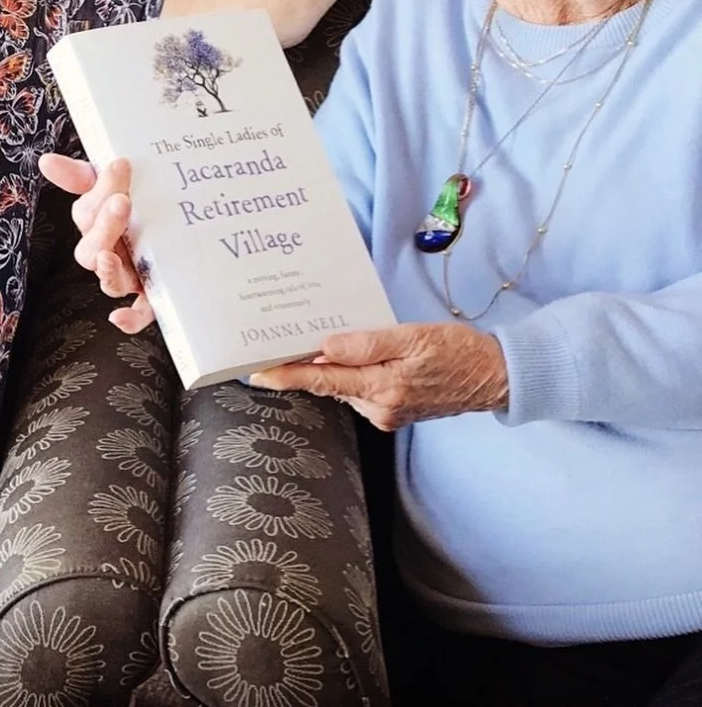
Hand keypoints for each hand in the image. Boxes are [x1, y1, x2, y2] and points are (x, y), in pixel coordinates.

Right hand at [37, 154, 155, 332]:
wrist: (183, 220)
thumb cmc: (141, 201)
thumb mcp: (113, 183)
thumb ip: (82, 174)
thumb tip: (46, 160)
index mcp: (97, 224)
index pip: (87, 212)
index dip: (100, 192)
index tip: (121, 165)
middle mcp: (108, 252)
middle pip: (92, 250)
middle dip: (104, 226)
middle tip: (122, 202)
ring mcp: (129, 275)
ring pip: (110, 281)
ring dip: (107, 272)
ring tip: (109, 257)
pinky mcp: (152, 294)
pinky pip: (141, 312)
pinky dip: (129, 319)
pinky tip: (120, 317)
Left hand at [250, 320, 507, 430]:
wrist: (493, 376)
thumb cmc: (456, 351)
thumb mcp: (412, 337)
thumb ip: (367, 343)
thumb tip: (326, 347)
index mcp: (383, 389)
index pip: (324, 381)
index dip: (287, 376)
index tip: (256, 373)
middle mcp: (380, 408)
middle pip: (330, 384)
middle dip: (303, 366)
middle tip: (274, 344)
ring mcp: (387, 413)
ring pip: (344, 386)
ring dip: (328, 368)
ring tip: (307, 341)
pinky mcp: (394, 410)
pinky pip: (360, 389)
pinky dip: (349, 373)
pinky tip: (346, 355)